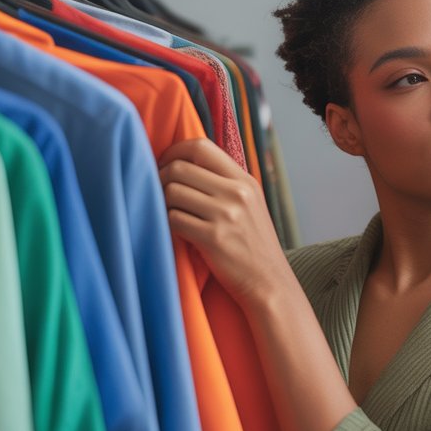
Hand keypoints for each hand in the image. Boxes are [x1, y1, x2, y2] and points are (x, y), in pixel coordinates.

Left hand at [158, 138, 283, 307]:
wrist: (269, 283)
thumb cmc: (253, 245)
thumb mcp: (250, 205)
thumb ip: (225, 183)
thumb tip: (183, 164)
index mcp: (245, 181)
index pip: (201, 147)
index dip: (175, 151)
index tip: (166, 164)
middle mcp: (237, 193)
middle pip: (180, 168)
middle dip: (162, 178)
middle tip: (160, 192)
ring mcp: (226, 215)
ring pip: (173, 191)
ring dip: (164, 203)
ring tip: (172, 213)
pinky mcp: (213, 238)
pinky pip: (173, 219)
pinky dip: (169, 224)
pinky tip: (179, 232)